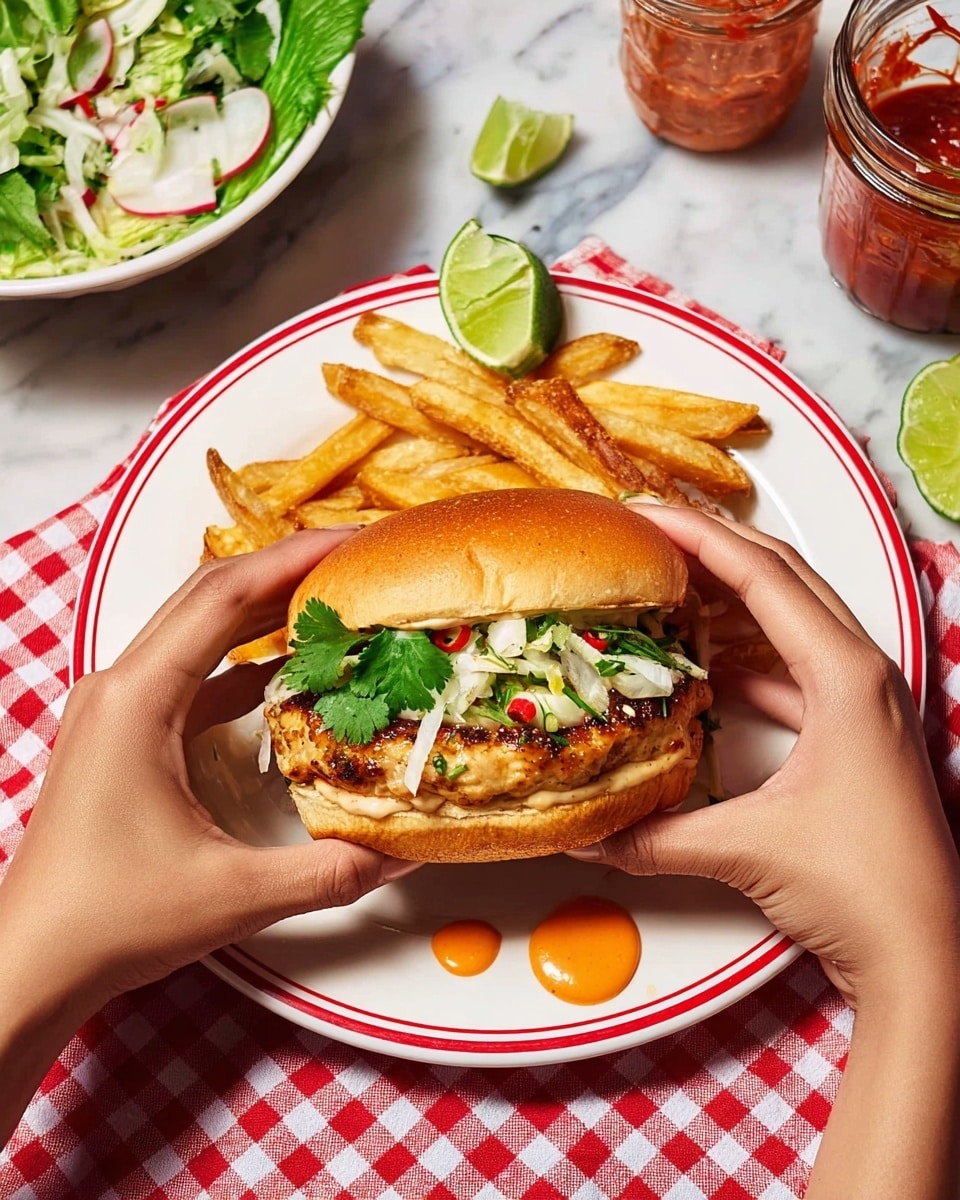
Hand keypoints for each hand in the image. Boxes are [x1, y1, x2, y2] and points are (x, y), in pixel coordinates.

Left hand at [0, 530, 419, 1022]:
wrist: (33, 959)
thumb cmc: (108, 920)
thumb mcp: (235, 895)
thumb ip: (331, 870)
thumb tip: (402, 848)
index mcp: (137, 702)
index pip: (223, 599)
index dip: (293, 560)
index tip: (352, 543)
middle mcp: (121, 688)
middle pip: (210, 596)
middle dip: (286, 568)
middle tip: (357, 558)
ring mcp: (120, 707)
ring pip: (200, 629)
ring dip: (266, 607)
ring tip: (335, 598)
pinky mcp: (129, 732)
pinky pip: (196, 673)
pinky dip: (247, 658)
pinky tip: (293, 666)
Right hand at [569, 506, 959, 1006]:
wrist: (929, 957)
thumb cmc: (865, 890)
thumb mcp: (746, 850)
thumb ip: (654, 836)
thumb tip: (586, 832)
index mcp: (848, 677)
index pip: (764, 577)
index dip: (698, 538)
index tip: (643, 515)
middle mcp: (863, 675)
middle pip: (784, 577)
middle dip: (714, 545)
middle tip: (649, 530)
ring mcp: (864, 702)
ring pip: (792, 616)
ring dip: (732, 593)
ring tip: (669, 579)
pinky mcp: (854, 733)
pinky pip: (792, 667)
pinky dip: (745, 655)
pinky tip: (703, 666)